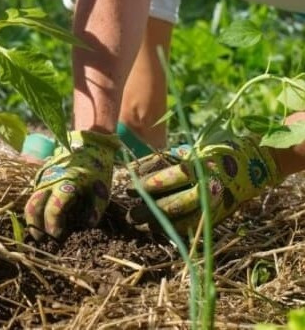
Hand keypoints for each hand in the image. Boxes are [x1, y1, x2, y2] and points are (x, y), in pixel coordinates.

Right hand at [24, 131, 120, 239]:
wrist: (87, 143)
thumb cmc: (97, 167)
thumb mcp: (102, 188)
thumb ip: (96, 209)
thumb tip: (88, 225)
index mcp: (66, 184)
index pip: (53, 209)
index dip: (53, 225)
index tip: (58, 236)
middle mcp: (50, 180)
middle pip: (33, 206)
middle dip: (34, 225)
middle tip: (40, 239)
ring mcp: (43, 176)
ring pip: (31, 199)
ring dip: (33, 216)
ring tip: (39, 230)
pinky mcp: (41, 174)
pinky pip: (34, 192)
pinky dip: (36, 206)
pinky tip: (43, 214)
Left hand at [127, 136, 283, 232]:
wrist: (252, 165)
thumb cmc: (213, 152)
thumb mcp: (189, 151)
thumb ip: (164, 161)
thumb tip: (134, 171)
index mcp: (196, 165)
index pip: (164, 176)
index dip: (144, 182)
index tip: (129, 187)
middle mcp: (204, 185)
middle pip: (170, 202)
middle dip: (147, 209)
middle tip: (129, 214)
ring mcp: (212, 202)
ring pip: (180, 216)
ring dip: (156, 222)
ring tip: (139, 223)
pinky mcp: (216, 214)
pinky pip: (192, 225)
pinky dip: (174, 229)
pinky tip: (159, 230)